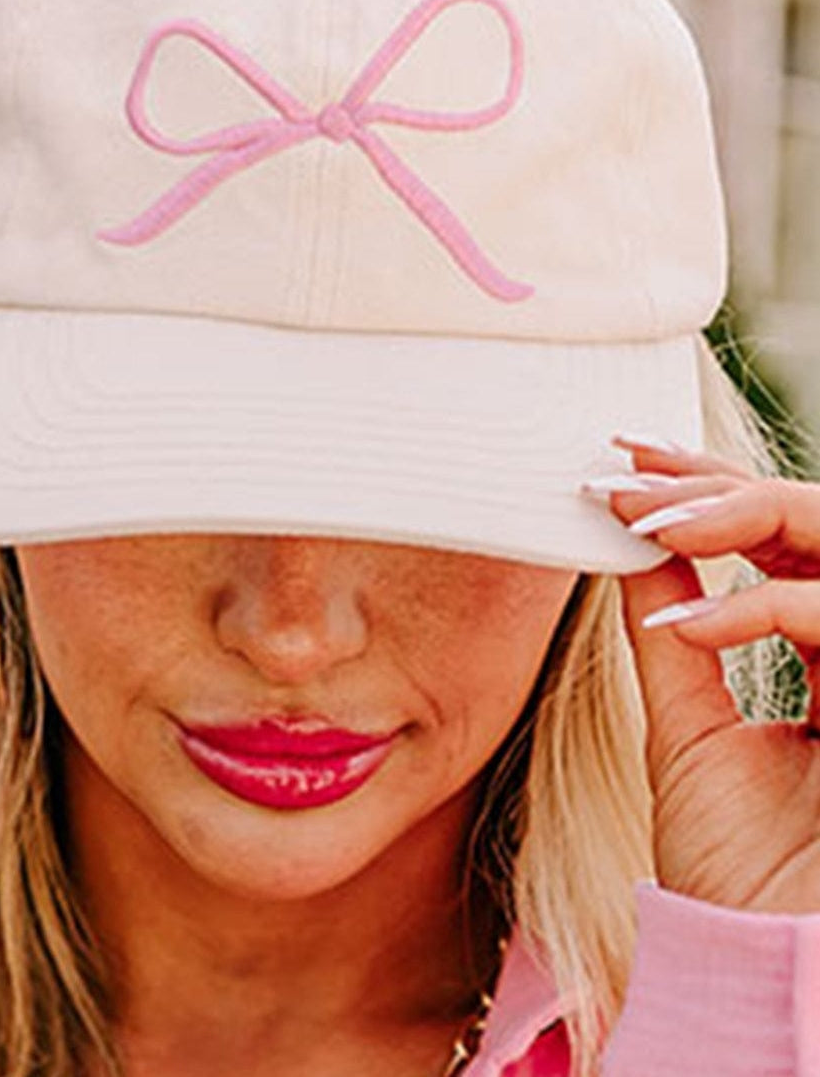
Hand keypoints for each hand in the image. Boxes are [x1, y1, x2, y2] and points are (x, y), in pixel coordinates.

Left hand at [584, 435, 819, 915]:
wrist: (758, 967)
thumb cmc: (732, 868)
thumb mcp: (685, 726)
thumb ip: (673, 633)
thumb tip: (633, 546)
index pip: (781, 543)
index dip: (713, 491)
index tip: (627, 460)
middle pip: (816, 522)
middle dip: (720, 483)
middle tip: (628, 469)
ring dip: (738, 514)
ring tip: (644, 519)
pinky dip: (761, 608)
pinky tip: (683, 626)